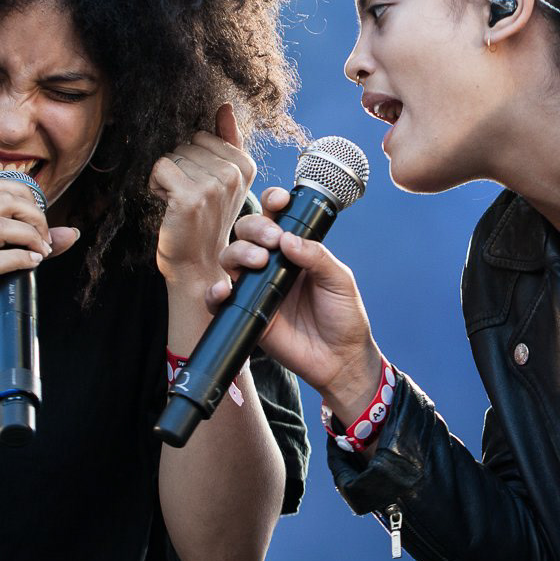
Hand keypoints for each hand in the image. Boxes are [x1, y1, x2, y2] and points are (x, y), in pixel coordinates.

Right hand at [0, 174, 77, 367]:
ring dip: (30, 237)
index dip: (27, 195)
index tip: (40, 220)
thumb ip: (37, 244)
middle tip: (44, 242)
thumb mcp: (13, 262)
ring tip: (40, 254)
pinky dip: (21, 259)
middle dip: (35, 217)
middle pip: (3, 200)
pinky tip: (33, 265)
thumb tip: (73, 233)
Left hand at [149, 103, 256, 293]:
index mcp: (245, 165)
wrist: (198, 264)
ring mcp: (214, 185)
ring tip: (180, 203)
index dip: (195, 159)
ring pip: (172, 156)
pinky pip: (160, 168)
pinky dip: (156, 185)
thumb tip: (225, 106)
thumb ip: (227, 140)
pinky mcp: (191, 197)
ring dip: (168, 179)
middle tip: (189, 197)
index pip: (202, 136)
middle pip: (186, 144)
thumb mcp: (224, 180)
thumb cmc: (206, 220)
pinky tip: (168, 205)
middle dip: (181, 168)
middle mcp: (233, 173)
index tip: (201, 186)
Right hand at [213, 186, 383, 423]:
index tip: (279, 200)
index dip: (272, 203)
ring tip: (258, 262)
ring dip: (238, 252)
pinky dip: (215, 291)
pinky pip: (221, 300)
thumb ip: (317, 257)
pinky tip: (224, 288)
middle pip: (247, 232)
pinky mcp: (247, 313)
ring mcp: (257, 287)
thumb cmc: (344, 316)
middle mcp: (272, 264)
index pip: (276, 218)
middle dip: (255, 227)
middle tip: (271, 239)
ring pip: (230, 257)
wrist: (340, 360)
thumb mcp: (339, 280)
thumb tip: (289, 238)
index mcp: (295, 250)